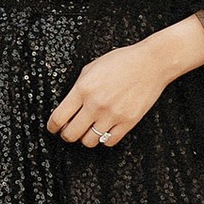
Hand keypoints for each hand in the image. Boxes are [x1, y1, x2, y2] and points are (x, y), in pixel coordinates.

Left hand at [46, 43, 169, 148]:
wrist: (151, 63)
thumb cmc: (122, 61)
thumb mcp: (91, 68)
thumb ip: (78, 87)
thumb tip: (67, 105)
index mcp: (83, 89)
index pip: (58, 118)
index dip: (52, 126)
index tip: (53, 128)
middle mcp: (95, 104)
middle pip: (71, 134)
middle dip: (66, 134)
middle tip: (69, 131)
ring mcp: (112, 115)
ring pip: (89, 141)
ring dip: (85, 137)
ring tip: (88, 130)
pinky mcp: (128, 122)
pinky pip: (109, 141)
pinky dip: (104, 139)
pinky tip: (104, 130)